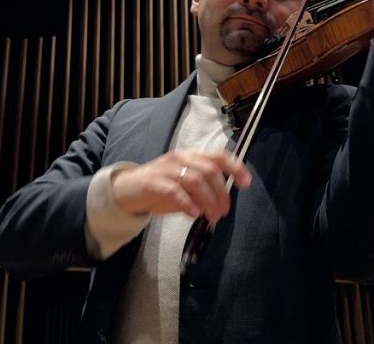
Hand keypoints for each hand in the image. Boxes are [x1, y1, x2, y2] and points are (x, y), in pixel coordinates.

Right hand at [109, 150, 251, 224]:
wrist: (127, 190)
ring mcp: (166, 169)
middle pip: (209, 171)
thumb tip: (223, 201)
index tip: (246, 183)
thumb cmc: (160, 187)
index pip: (218, 156)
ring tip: (213, 217)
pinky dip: (188, 203)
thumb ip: (203, 188)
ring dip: (208, 201)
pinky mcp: (154, 183)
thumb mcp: (184, 184)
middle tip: (224, 212)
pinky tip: (194, 214)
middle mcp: (181, 159)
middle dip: (221, 193)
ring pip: (195, 180)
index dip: (235, 168)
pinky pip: (175, 191)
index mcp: (191, 157)